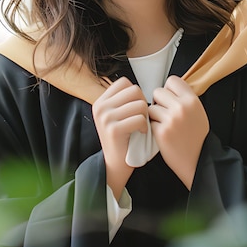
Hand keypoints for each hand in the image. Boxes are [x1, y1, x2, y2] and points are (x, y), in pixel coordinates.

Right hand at [92, 77, 148, 197]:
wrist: (115, 164)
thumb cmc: (122, 138)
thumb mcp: (116, 115)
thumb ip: (123, 100)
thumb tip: (138, 87)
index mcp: (101, 101)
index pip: (125, 82)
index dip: (136, 93)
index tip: (135, 107)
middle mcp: (101, 107)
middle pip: (134, 90)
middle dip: (143, 103)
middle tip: (141, 117)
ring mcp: (106, 118)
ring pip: (139, 104)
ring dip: (146, 116)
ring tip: (141, 125)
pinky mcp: (114, 130)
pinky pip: (139, 119)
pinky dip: (145, 126)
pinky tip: (141, 133)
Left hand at [148, 76, 208, 189]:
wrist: (198, 161)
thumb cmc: (198, 138)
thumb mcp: (198, 112)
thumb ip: (185, 98)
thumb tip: (169, 88)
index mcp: (192, 100)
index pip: (172, 80)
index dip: (169, 89)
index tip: (170, 98)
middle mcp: (182, 107)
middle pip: (158, 91)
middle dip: (159, 102)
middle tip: (165, 113)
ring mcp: (171, 119)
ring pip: (151, 106)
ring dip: (154, 115)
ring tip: (165, 124)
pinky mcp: (162, 132)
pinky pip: (149, 121)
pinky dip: (153, 127)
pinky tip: (163, 134)